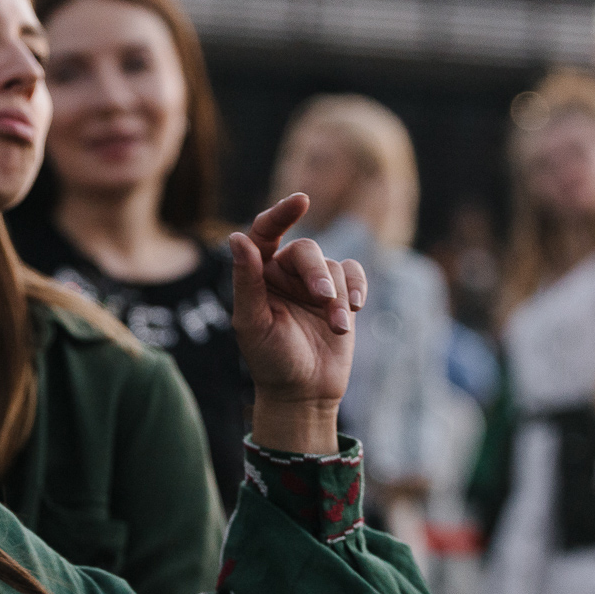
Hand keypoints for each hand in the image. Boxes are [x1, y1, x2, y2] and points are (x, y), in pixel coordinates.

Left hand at [230, 194, 366, 453]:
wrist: (303, 393)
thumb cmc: (271, 360)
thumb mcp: (253, 323)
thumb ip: (246, 280)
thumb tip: (236, 237)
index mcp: (257, 275)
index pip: (264, 232)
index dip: (280, 213)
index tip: (302, 200)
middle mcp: (284, 274)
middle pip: (305, 251)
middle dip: (316, 273)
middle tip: (324, 298)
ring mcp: (313, 284)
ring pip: (333, 266)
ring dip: (339, 295)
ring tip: (337, 325)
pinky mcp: (341, 295)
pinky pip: (354, 274)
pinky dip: (358, 287)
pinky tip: (356, 307)